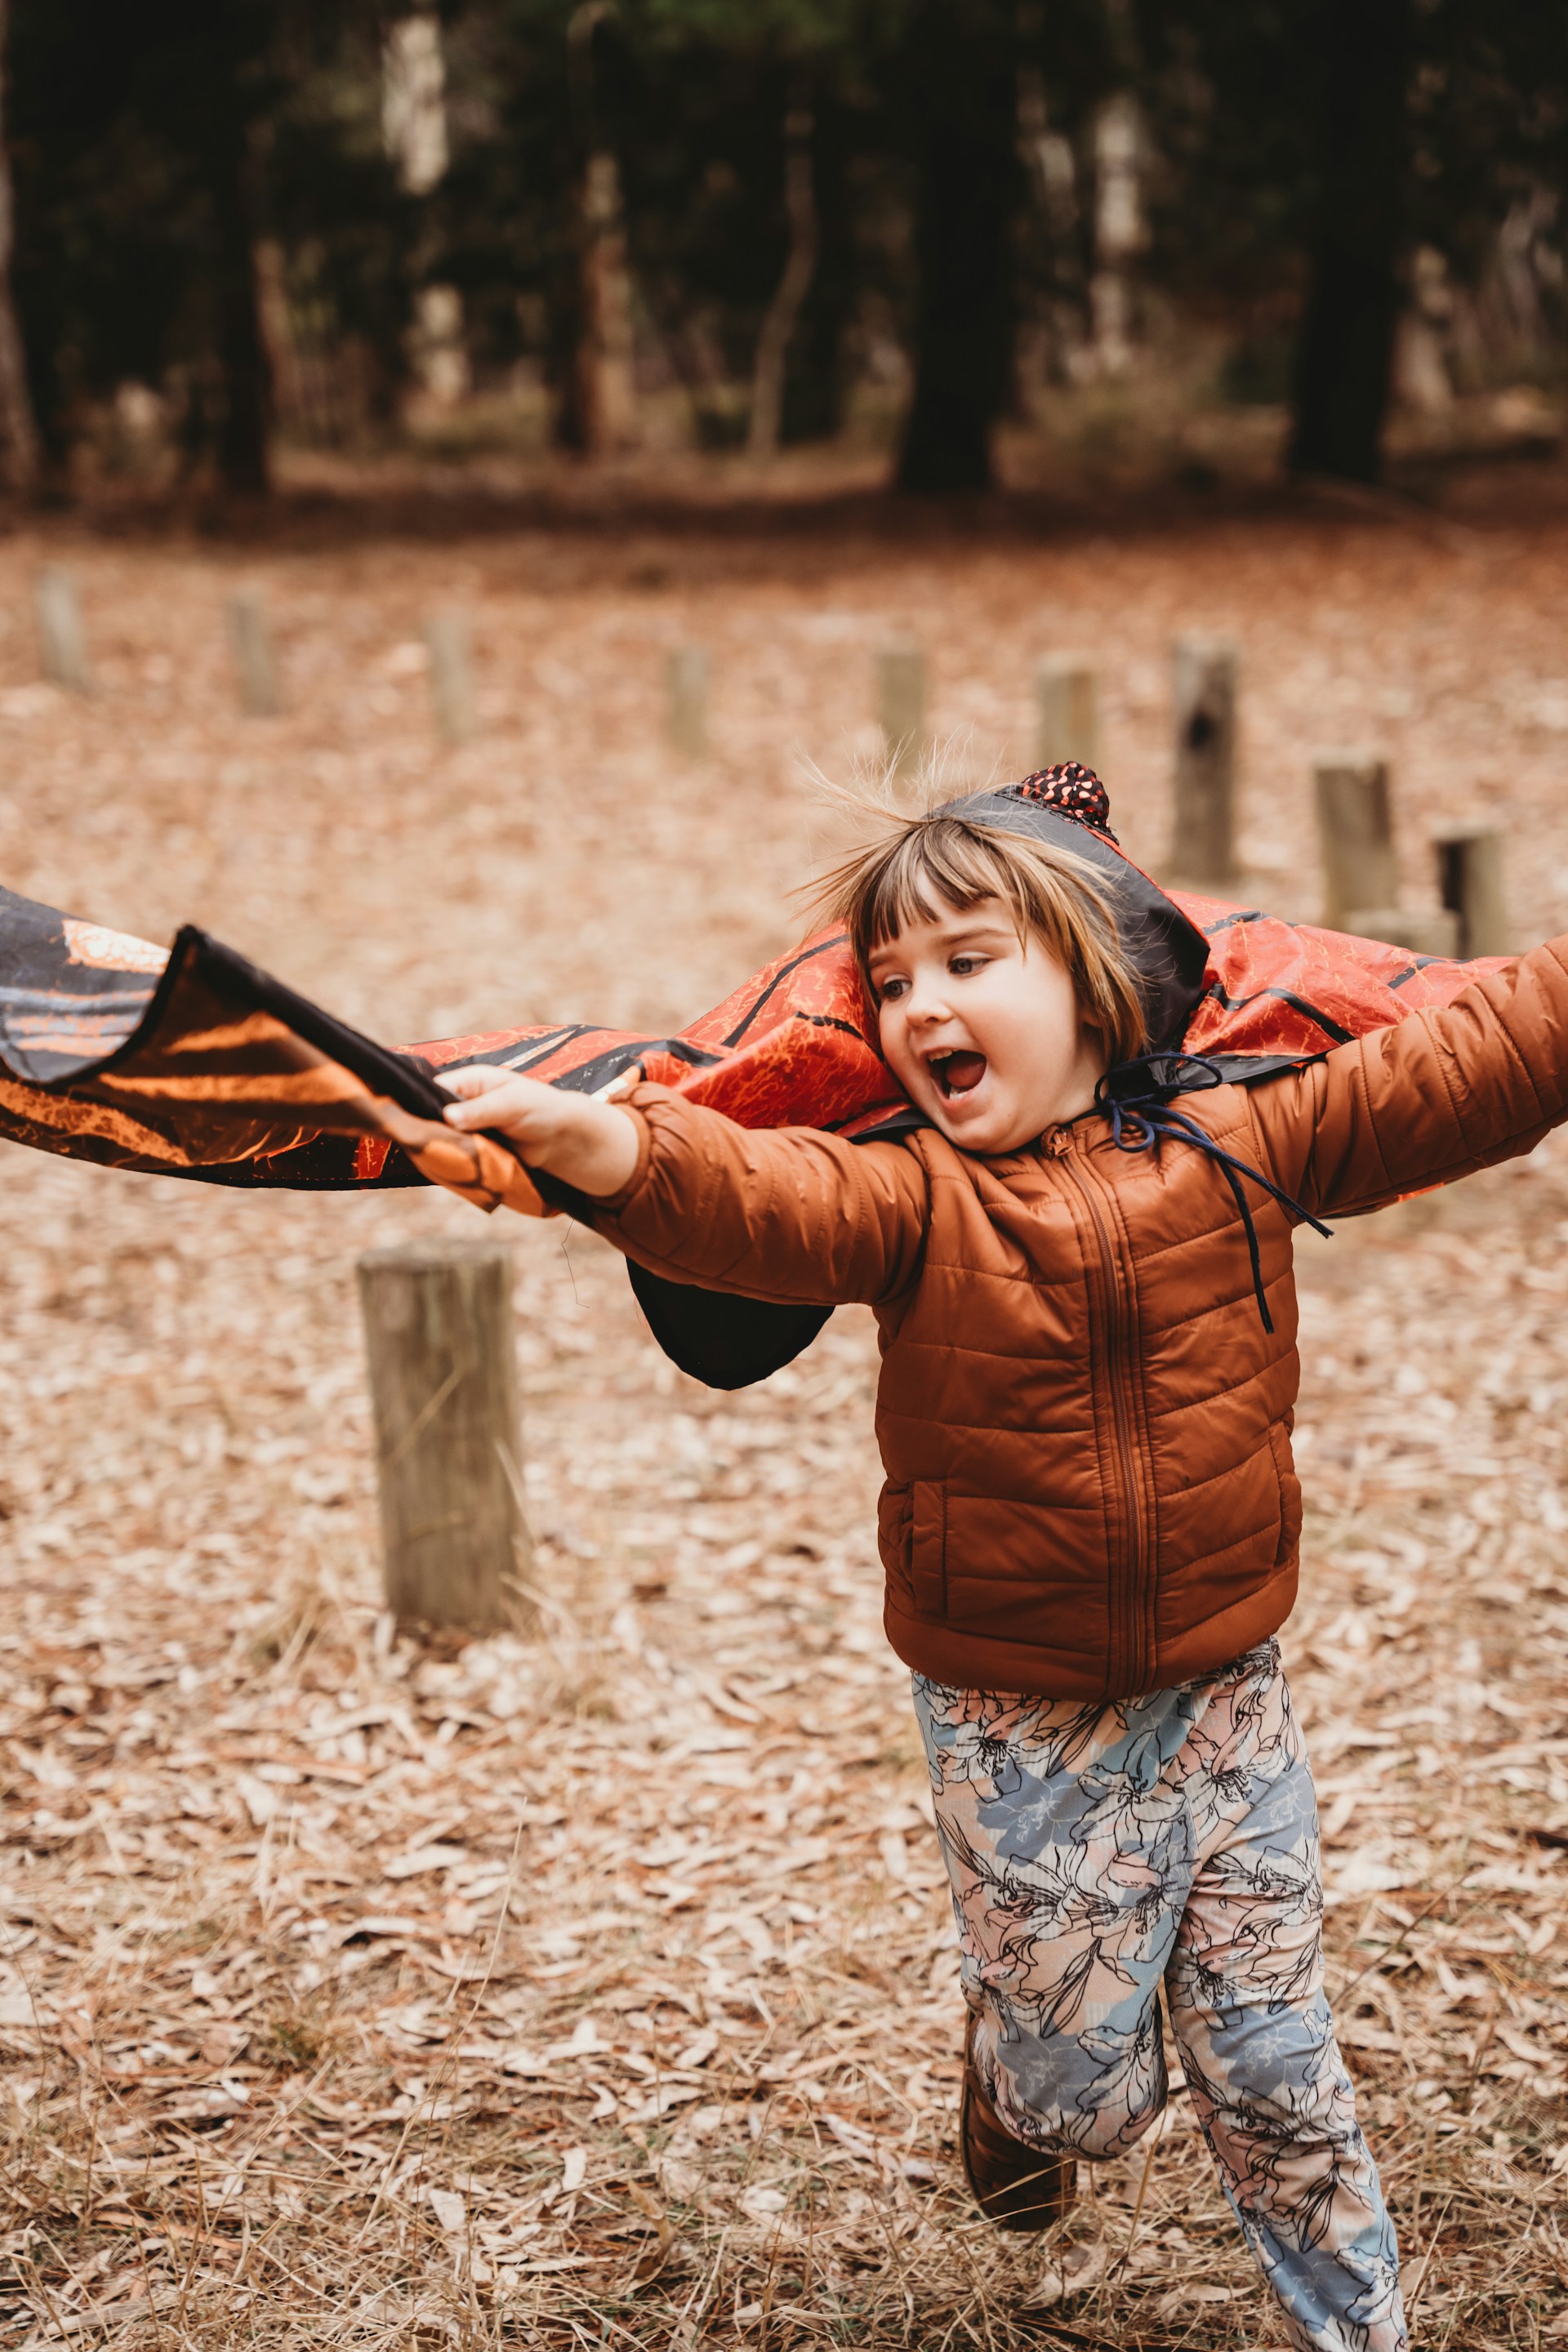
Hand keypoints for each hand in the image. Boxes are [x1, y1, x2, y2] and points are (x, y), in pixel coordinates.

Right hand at [440, 1064, 640, 1200]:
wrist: (562, 1139)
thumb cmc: (541, 1109)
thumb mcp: (512, 1103)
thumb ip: (481, 1110)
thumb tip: (448, 1117)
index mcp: (468, 1082)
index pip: (432, 1090)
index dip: (420, 1106)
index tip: (413, 1126)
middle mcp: (462, 1103)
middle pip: (431, 1118)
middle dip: (430, 1133)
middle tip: (430, 1149)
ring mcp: (465, 1129)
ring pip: (441, 1141)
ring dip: (443, 1152)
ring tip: (443, 1162)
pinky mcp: (472, 1150)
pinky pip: (455, 1157)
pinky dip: (455, 1164)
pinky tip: (452, 1170)